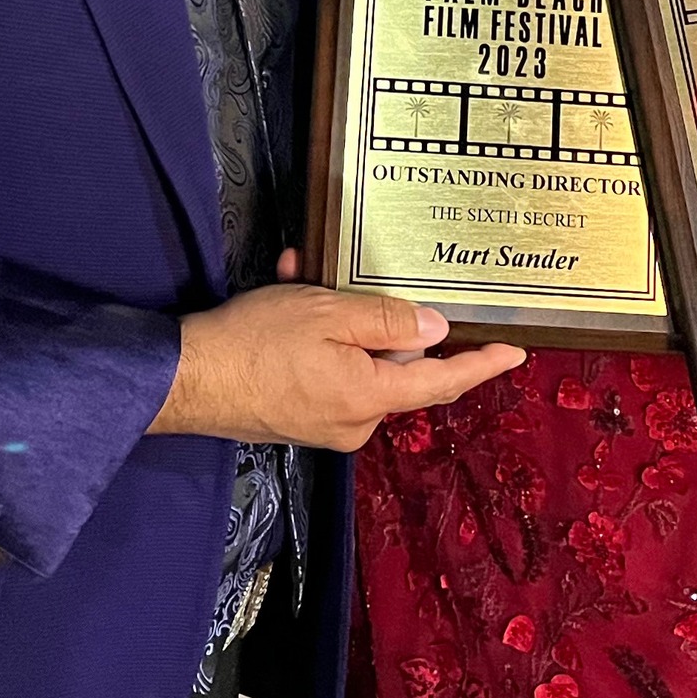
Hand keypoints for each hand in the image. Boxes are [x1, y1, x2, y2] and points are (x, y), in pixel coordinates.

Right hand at [149, 265, 524, 450]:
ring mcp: (322, 423)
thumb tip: (436, 332)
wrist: (182, 379)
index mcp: (370, 398)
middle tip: (355, 280)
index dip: (480, 366)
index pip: (442, 383)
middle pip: (393, 367)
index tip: (514, 352)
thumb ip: (388, 323)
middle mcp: (353, 421)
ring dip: (335, 317)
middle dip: (379, 320)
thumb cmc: (256, 342)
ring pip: (353, 359)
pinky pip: (322, 369)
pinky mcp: (294, 416)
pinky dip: (312, 334)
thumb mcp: (329, 315)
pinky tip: (286, 290)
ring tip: (302, 274)